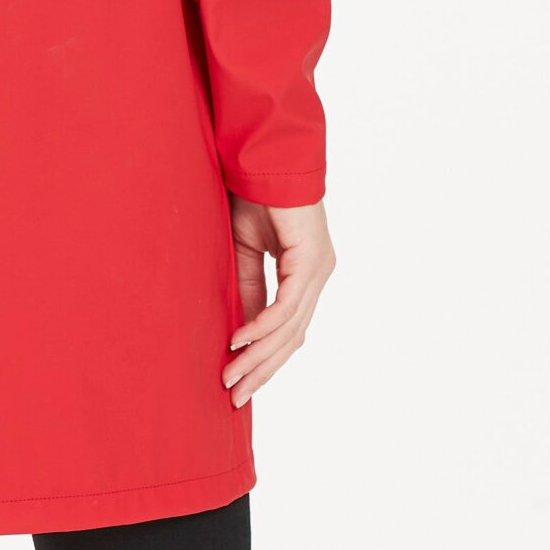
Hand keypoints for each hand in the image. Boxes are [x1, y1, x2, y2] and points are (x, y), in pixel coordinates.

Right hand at [223, 197, 334, 404]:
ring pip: (290, 328)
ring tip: (231, 377)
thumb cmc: (252, 193)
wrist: (262, 154)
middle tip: (235, 395)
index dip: (265, 359)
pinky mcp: (310, 260)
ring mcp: (318, 269)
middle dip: (263, 370)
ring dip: (258, 356)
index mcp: (305, 272)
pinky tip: (239, 342)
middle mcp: (317, 274)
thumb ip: (247, 288)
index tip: (241, 383)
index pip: (289, 329)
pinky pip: (285, 305)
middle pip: (292, 338)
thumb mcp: (244, 250)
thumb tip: (240, 332)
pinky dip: (261, 326)